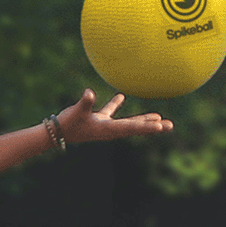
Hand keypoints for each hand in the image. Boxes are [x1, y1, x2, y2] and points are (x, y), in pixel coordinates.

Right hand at [54, 89, 173, 142]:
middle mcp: (110, 130)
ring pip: (128, 122)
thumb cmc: (67, 124)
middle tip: (170, 125)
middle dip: (153, 127)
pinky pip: (110, 113)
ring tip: (158, 117)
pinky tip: (122, 96)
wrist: (55, 133)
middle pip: (136, 128)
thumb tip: (90, 93)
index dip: (147, 127)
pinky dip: (116, 105)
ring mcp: (105, 126)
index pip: (131, 127)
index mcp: (108, 129)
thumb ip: (85, 103)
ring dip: (143, 120)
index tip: (161, 126)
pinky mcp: (97, 120)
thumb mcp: (76, 112)